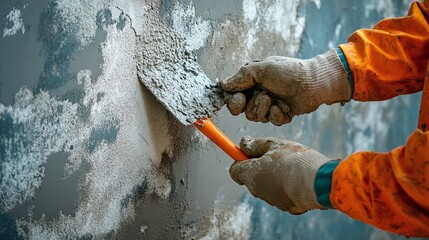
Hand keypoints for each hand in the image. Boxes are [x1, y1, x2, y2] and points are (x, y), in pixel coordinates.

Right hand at [221, 49, 351, 124]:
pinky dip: (278, 115)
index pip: (233, 97)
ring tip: (276, 99)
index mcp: (252, 82)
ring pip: (256, 118)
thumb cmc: (288, 72)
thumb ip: (241, 77)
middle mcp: (258, 94)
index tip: (239, 100)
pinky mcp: (280, 115)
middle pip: (243, 111)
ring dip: (266, 109)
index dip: (234, 102)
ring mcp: (269, 105)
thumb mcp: (262, 69)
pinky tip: (286, 107)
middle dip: (253, 105)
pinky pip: (272, 122)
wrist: (313, 83)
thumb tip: (223, 85)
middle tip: (264, 97)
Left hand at [230, 136, 330, 213]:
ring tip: (292, 165)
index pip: (235, 170)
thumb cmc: (295, 160)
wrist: (319, 183)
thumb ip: (255, 144)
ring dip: (274, 176)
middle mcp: (258, 191)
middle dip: (260, 167)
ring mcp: (272, 201)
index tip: (250, 151)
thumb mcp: (274, 145)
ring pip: (268, 186)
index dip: (241, 159)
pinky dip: (287, 186)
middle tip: (275, 155)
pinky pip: (282, 194)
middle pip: (252, 178)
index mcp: (251, 175)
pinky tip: (299, 178)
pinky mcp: (287, 207)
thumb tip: (243, 143)